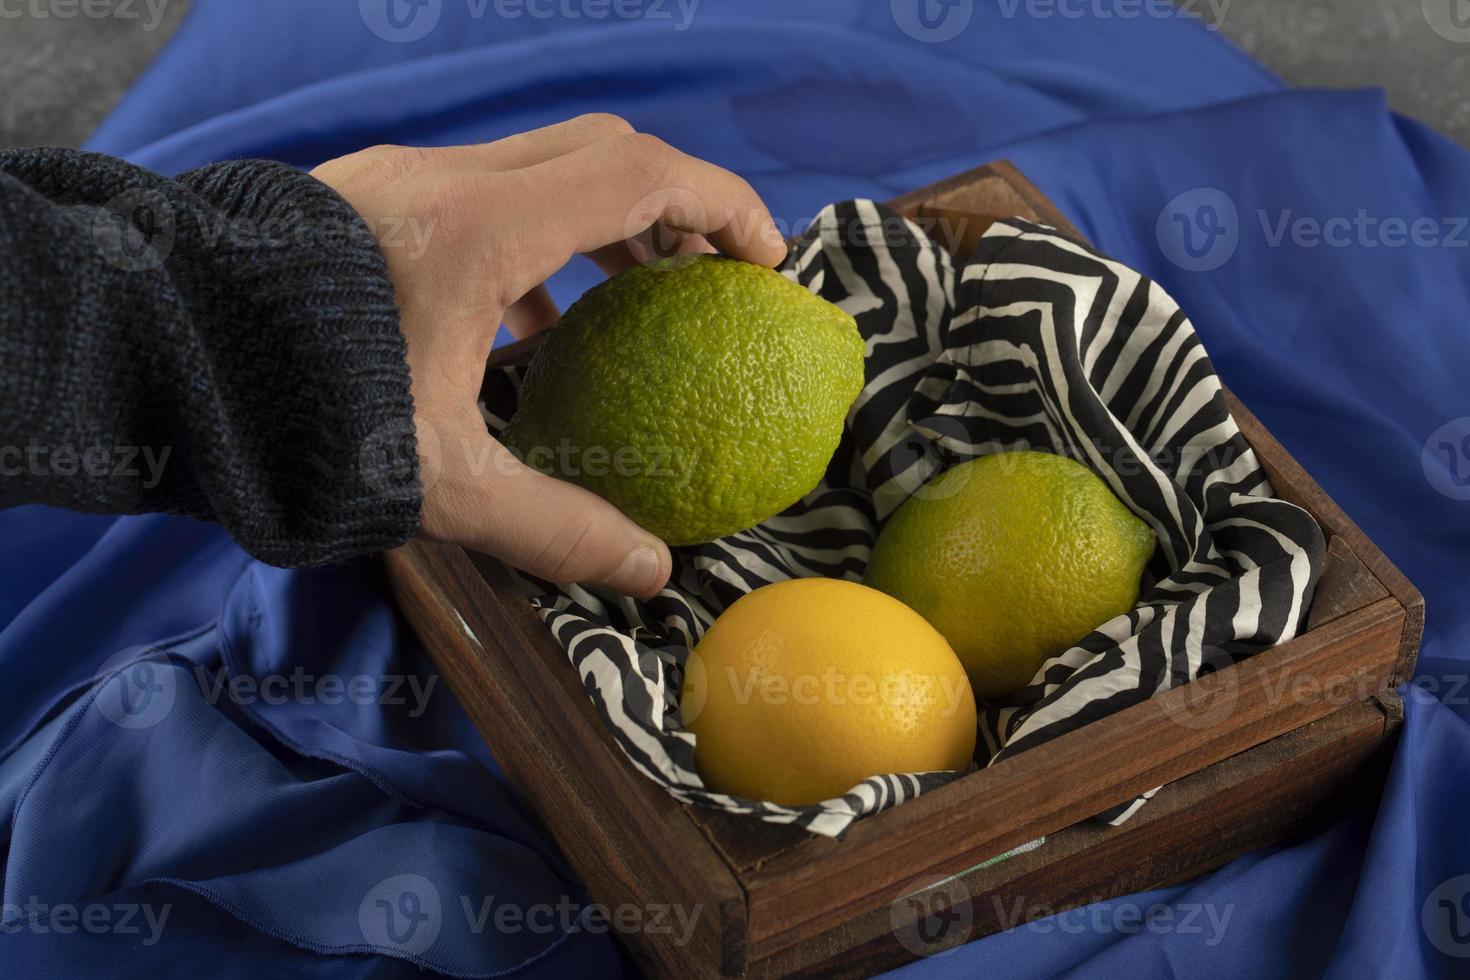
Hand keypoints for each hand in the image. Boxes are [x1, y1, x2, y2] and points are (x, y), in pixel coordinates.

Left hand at [312, 115, 785, 596]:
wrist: (152, 354)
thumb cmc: (288, 412)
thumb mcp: (436, 480)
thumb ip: (552, 525)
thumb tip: (649, 571)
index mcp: (482, 226)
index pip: (640, 174)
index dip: (724, 206)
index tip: (766, 260)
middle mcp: (449, 180)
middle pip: (602, 151)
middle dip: (675, 206)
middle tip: (712, 280)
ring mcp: (403, 180)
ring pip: (543, 169)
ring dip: (607, 225)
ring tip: (639, 306)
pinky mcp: (369, 201)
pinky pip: (486, 199)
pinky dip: (540, 245)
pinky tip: (534, 332)